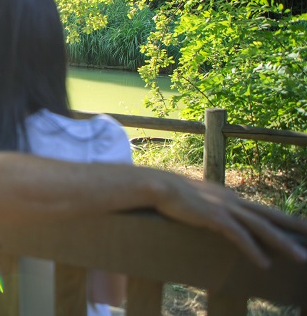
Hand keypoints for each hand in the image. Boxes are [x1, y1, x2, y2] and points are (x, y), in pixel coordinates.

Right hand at [156, 174, 306, 266]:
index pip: (262, 210)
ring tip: (301, 257)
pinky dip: (254, 250)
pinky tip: (264, 263)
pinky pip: (240, 236)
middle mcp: (234, 201)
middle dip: (295, 226)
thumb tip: (214, 214)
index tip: (300, 227)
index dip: (283, 219)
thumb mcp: (198, 198)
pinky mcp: (215, 218)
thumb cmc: (173, 194)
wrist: (158, 186)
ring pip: (262, 227)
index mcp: (231, 197)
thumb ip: (210, 205)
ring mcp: (226, 209)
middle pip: (271, 215)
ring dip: (283, 243)